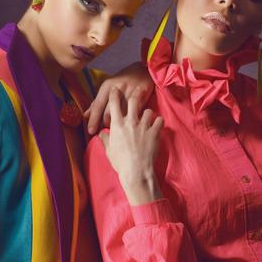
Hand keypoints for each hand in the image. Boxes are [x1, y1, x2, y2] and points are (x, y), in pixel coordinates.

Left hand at [85, 62, 152, 134]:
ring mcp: (130, 91)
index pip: (97, 106)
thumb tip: (85, 115)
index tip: (90, 131)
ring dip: (118, 123)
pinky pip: (134, 112)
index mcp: (107, 86)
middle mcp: (117, 88)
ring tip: (118, 128)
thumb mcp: (108, 87)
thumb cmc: (123, 81)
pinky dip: (130, 119)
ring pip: (121, 114)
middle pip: (108, 113)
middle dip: (105, 124)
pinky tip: (129, 122)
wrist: (143, 70)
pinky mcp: (141, 95)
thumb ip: (97, 102)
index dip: (93, 120)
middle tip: (107, 130)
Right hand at [99, 87, 163, 205]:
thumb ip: (105, 138)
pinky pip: (159, 120)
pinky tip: (157, 125)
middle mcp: (130, 122)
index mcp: (117, 125)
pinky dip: (159, 122)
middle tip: (137, 92)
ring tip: (148, 118)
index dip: (114, 94)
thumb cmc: (121, 163)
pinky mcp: (155, 132)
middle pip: (133, 100)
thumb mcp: (109, 150)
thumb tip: (102, 133)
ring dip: (148, 113)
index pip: (114, 103)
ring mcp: (144, 126)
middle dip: (135, 94)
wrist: (136, 172)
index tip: (115, 89)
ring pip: (148, 110)